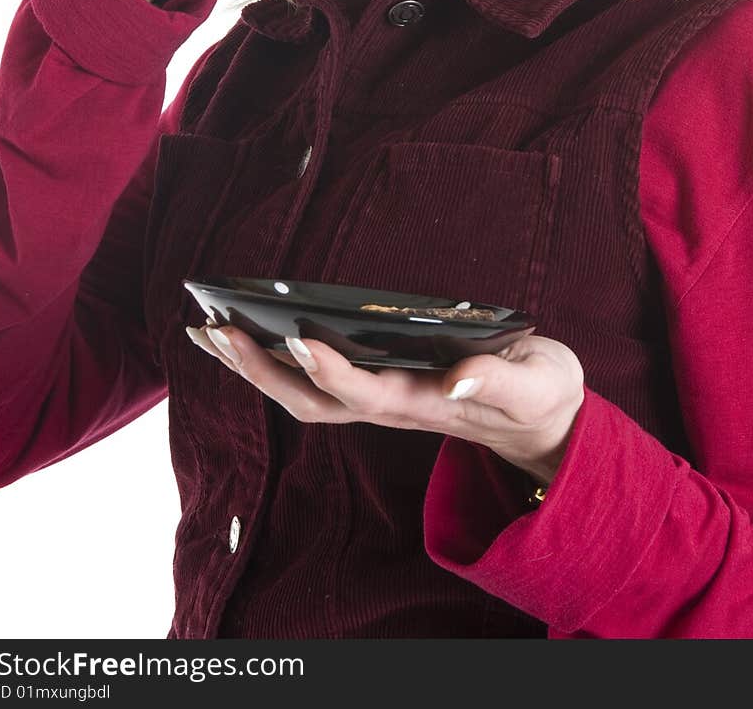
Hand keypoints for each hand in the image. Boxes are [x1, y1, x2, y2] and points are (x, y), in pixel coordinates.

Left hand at [186, 324, 585, 485]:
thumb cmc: (538, 394)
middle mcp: (394, 407)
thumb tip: (455, 379)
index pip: (368, 393)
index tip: (299, 339)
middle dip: (261, 371)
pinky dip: (274, 362)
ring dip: (254, 368)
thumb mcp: (536, 384)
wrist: (543, 422)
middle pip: (312, 402)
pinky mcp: (380, 389)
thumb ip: (500, 380)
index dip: (332, 371)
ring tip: (209, 331)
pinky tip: (249, 336)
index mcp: (428, 404)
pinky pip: (315, 383)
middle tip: (216, 331)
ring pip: (304, 397)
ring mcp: (382, 401)